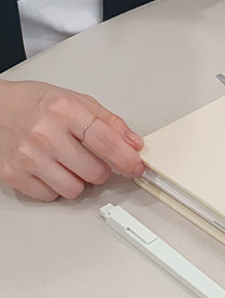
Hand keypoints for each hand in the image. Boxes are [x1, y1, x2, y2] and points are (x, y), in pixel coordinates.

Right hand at [0, 79, 144, 200]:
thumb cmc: (37, 104)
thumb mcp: (77, 101)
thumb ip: (110, 122)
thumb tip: (134, 144)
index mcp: (64, 111)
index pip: (106, 142)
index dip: (127, 159)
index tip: (137, 167)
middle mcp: (45, 135)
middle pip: (95, 172)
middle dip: (100, 170)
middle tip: (90, 158)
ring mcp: (27, 157)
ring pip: (75, 190)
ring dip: (79, 181)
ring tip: (68, 162)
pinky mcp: (13, 175)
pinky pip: (52, 196)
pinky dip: (57, 187)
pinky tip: (51, 169)